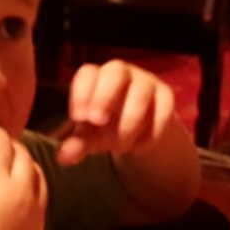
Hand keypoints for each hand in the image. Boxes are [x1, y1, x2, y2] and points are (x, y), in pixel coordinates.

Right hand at [0, 125, 46, 229]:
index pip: (0, 140)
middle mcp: (20, 191)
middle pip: (23, 156)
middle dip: (10, 150)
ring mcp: (34, 215)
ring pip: (39, 178)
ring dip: (25, 170)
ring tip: (9, 175)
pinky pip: (40, 204)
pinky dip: (29, 196)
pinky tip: (13, 203)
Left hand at [56, 60, 178, 166]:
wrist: (137, 130)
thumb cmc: (105, 127)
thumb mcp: (88, 137)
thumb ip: (76, 145)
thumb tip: (63, 157)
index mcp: (96, 77)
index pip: (87, 74)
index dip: (82, 93)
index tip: (78, 117)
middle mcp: (121, 73)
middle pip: (115, 71)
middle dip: (104, 96)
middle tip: (97, 121)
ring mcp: (146, 82)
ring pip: (140, 93)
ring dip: (128, 123)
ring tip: (119, 148)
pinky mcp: (166, 97)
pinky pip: (163, 110)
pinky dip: (151, 133)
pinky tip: (139, 149)